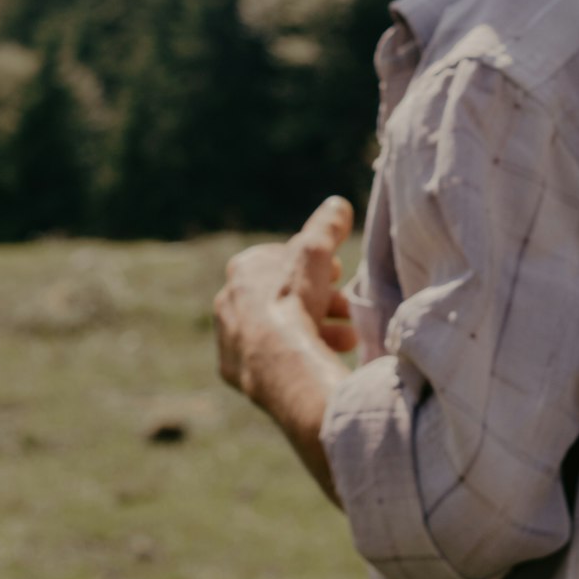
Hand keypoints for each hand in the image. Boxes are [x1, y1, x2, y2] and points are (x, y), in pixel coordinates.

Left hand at [214, 195, 357, 404]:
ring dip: (316, 329)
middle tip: (347, 307)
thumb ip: (326, 226)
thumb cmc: (295, 301)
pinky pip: (272, 360)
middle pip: (282, 296)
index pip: (282, 260)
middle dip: (319, 300)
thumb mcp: (316, 252)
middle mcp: (228, 303)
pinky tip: (325, 359)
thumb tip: (337, 205)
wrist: (280, 364)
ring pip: (278, 330)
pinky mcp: (236, 373)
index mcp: (243, 271)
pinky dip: (298, 356)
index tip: (337, 273)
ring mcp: (229, 341)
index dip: (314, 264)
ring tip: (349, 338)